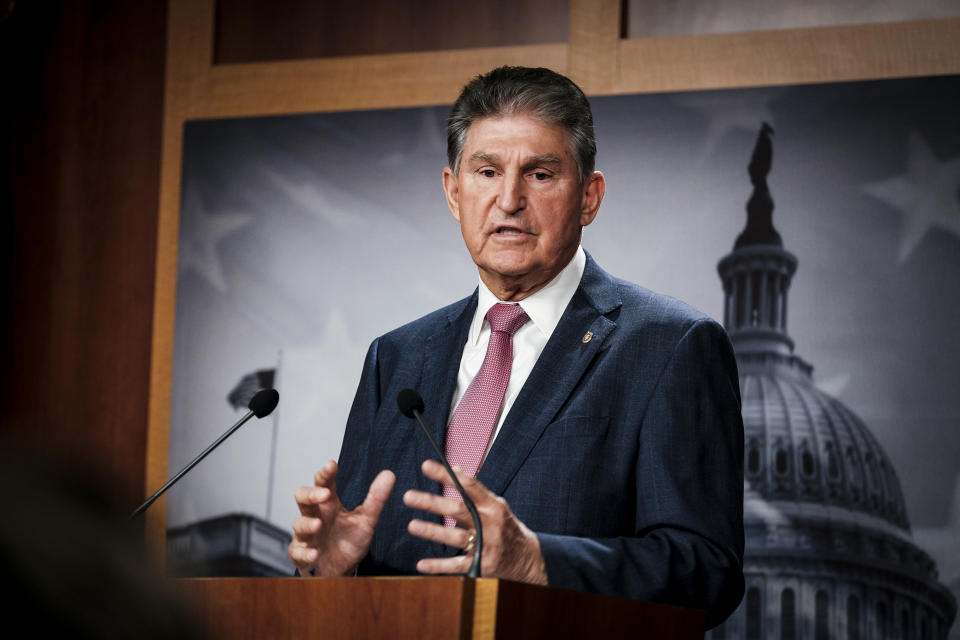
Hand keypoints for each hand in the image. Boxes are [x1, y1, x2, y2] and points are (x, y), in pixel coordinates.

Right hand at [289, 460, 394, 576]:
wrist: (343, 569)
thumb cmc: (349, 541)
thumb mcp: (366, 520)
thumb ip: (376, 499)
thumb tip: (389, 474)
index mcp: (329, 504)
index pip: (324, 483)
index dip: (325, 473)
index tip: (332, 465)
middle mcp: (315, 515)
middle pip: (303, 497)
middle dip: (311, 494)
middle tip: (324, 494)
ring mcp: (306, 535)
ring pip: (298, 524)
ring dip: (307, 523)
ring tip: (318, 524)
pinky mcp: (302, 554)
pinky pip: (297, 551)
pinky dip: (304, 552)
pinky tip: (314, 553)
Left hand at [403, 459, 546, 584]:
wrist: (528, 557)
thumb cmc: (506, 526)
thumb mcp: (495, 504)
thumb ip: (474, 489)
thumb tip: (455, 468)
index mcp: (492, 505)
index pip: (467, 485)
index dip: (446, 475)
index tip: (426, 466)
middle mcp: (489, 523)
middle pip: (458, 510)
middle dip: (433, 503)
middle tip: (409, 497)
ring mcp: (486, 545)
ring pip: (456, 537)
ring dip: (433, 531)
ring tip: (412, 525)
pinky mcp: (482, 565)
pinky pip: (457, 566)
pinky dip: (439, 566)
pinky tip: (421, 564)